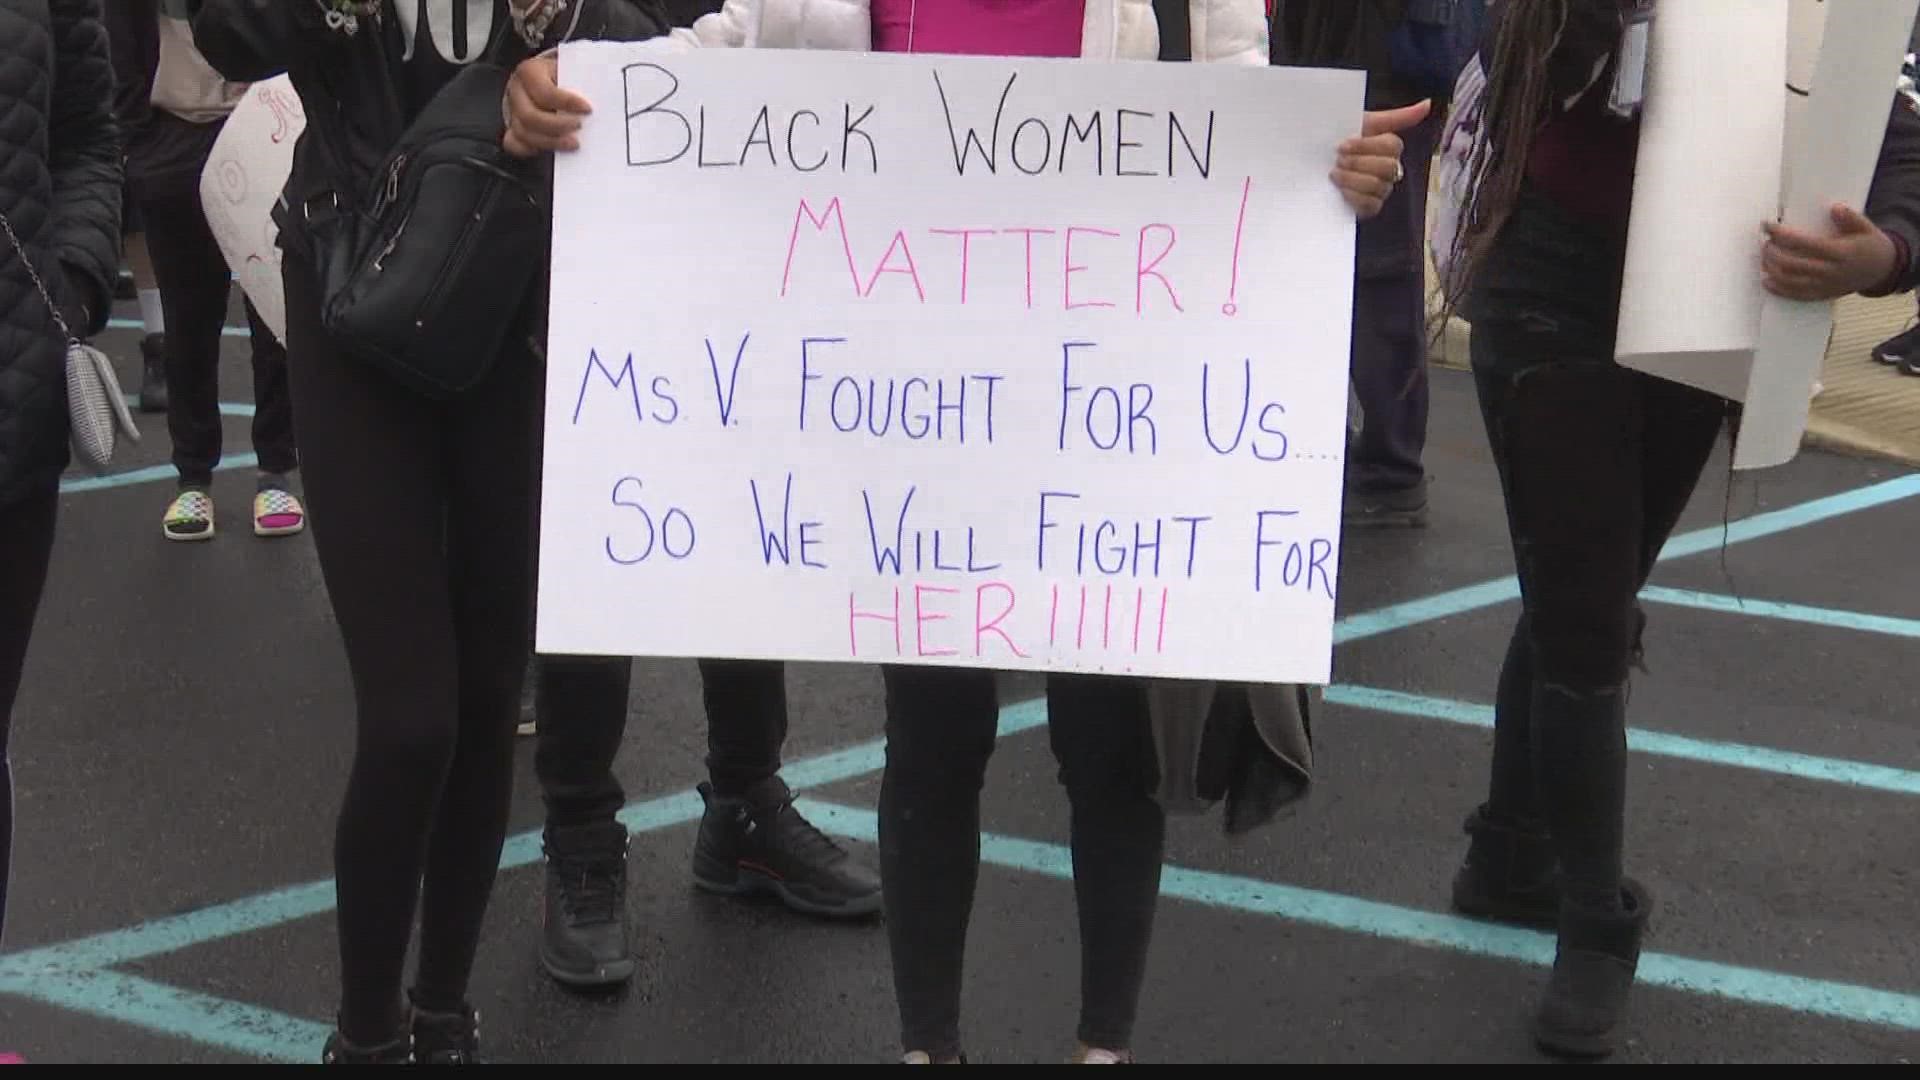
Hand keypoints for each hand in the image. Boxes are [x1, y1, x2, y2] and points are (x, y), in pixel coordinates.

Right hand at [503, 51, 592, 158]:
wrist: (545, 76)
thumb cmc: (562, 74)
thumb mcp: (569, 69)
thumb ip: (579, 81)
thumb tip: (602, 95)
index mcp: (530, 72)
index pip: (545, 92)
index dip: (567, 103)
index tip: (587, 109)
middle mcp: (517, 91)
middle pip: (529, 116)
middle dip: (557, 126)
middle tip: (579, 128)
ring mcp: (512, 111)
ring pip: (523, 133)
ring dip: (550, 142)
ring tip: (573, 143)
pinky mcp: (513, 128)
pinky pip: (515, 144)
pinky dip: (532, 150)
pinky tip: (552, 149)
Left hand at [1332, 100, 1431, 220]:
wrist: (1314, 161)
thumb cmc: (1340, 140)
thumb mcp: (1363, 123)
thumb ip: (1395, 116)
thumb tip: (1428, 104)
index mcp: (1389, 147)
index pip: (1391, 146)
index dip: (1366, 146)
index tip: (1342, 145)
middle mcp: (1390, 169)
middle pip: (1388, 167)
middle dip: (1358, 163)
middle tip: (1338, 160)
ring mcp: (1382, 190)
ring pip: (1378, 186)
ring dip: (1352, 179)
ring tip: (1334, 173)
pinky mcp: (1370, 208)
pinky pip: (1371, 205)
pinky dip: (1353, 197)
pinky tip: (1339, 189)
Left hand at [1761, 203, 1898, 300]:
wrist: (1882, 270)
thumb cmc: (1870, 245)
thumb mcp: (1866, 227)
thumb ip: (1850, 218)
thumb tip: (1835, 208)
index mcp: (1840, 252)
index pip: (1804, 243)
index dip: (1781, 234)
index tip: (1766, 225)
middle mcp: (1830, 271)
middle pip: (1792, 264)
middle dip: (1772, 252)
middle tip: (1765, 242)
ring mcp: (1824, 286)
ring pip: (1790, 281)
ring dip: (1771, 269)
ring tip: (1763, 257)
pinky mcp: (1821, 295)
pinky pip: (1796, 296)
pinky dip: (1778, 290)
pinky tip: (1766, 281)